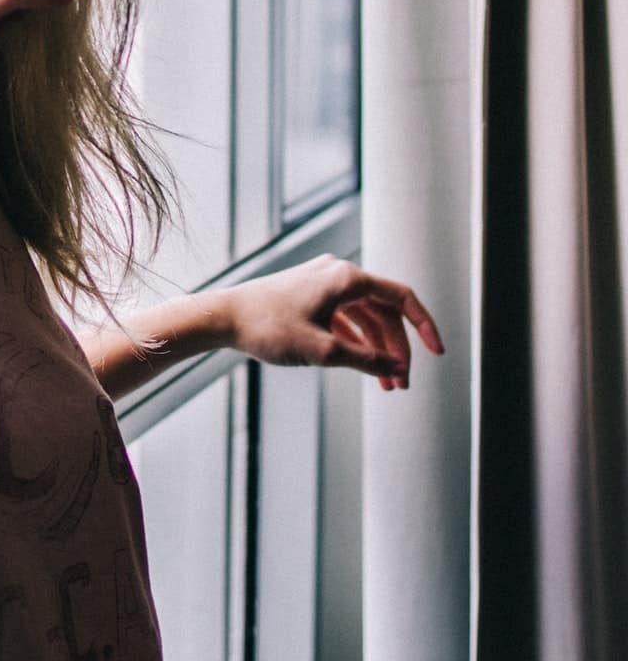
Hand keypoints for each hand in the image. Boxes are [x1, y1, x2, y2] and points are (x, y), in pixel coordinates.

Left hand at [223, 253, 443, 389]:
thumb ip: (366, 360)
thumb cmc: (268, 329)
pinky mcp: (310, 297)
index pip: (401, 298)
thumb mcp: (323, 351)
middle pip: (384, 312)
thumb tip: (397, 368)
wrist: (224, 318)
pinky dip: (358, 343)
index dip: (424, 326)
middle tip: (401, 384)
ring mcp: (323, 284)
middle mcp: (339, 274)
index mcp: (347, 278)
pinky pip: (346, 319)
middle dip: (397, 349)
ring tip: (387, 385)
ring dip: (378, 350)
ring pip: (365, 318)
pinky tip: (366, 369)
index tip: (437, 353)